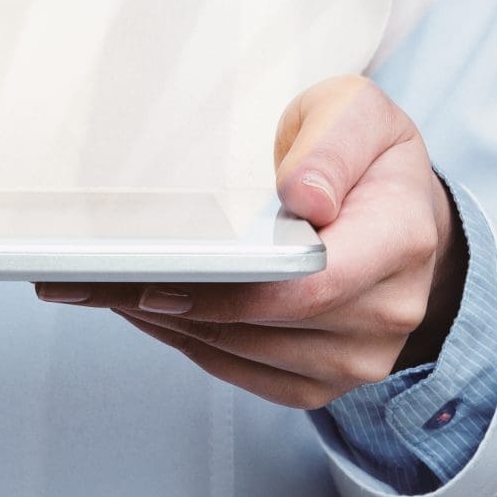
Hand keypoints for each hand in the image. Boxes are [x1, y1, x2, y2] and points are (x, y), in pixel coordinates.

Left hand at [35, 75, 465, 408]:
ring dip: (167, 324)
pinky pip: (241, 373)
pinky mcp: (322, 382)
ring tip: (102, 287)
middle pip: (264, 324)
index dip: (232, 291)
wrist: (403, 215)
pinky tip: (145, 310)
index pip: (312, 284)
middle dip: (172, 301)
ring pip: (242, 354)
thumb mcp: (361, 114)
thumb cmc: (370, 158)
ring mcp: (357, 358)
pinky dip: (187, 343)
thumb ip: (334, 144)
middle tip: (93, 275)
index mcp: (401, 239)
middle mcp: (386, 311)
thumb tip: (305, 197)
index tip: (159, 281)